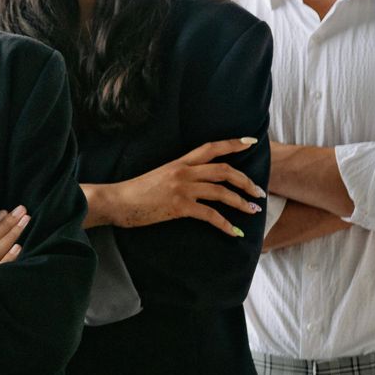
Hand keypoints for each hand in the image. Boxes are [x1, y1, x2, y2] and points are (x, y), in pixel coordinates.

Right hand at [101, 137, 264, 236]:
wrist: (116, 201)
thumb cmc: (135, 192)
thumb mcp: (160, 177)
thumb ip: (179, 176)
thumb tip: (196, 183)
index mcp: (179, 163)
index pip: (211, 148)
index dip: (232, 144)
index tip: (250, 142)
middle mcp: (183, 172)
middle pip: (224, 171)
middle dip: (245, 181)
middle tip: (258, 191)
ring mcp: (182, 189)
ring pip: (221, 192)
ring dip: (241, 202)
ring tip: (253, 210)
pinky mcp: (179, 207)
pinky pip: (210, 215)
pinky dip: (225, 224)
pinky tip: (234, 231)